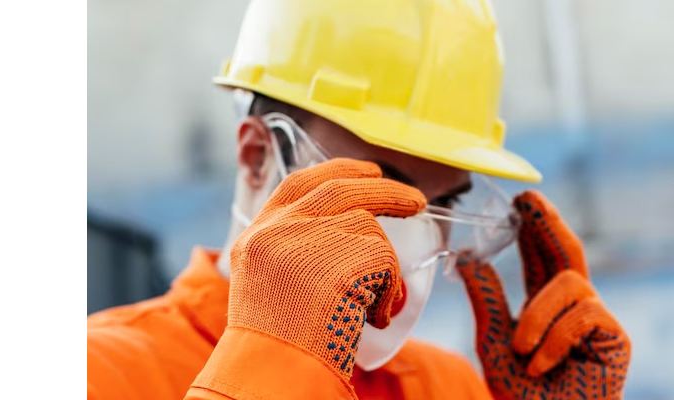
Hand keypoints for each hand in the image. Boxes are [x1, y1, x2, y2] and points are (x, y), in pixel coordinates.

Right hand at [224, 158, 425, 377]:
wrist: (272, 374)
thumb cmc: (275, 346)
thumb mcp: (267, 286)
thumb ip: (294, 251)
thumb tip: (349, 228)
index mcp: (256, 235)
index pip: (298, 184)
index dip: (336, 170)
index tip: (367, 170)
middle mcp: (279, 229)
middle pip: (342, 189)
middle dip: (386, 191)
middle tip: (416, 201)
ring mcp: (309, 240)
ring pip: (369, 231)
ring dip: (382, 268)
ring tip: (367, 308)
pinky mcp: (341, 258)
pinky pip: (386, 262)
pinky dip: (388, 292)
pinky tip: (370, 318)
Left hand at [458, 190, 630, 398]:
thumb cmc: (526, 397)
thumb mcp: (494, 346)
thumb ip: (488, 303)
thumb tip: (469, 259)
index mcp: (546, 308)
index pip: (541, 259)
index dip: (534, 228)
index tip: (521, 201)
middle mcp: (575, 308)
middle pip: (568, 252)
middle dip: (549, 224)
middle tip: (528, 200)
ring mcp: (598, 321)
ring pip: (570, 282)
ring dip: (538, 314)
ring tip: (521, 349)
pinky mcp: (616, 338)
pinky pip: (585, 314)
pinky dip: (556, 338)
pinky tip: (542, 365)